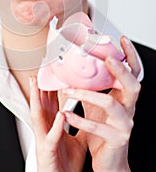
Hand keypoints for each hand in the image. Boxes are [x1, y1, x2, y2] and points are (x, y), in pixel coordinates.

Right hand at [29, 76, 86, 171]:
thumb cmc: (66, 165)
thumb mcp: (75, 141)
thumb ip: (78, 126)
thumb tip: (88, 114)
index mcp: (52, 127)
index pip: (50, 102)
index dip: (49, 86)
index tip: (51, 71)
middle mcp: (46, 130)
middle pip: (40, 103)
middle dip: (38, 86)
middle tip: (39, 69)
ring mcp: (44, 140)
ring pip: (37, 116)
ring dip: (36, 99)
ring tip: (37, 84)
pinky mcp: (47, 153)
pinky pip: (51, 138)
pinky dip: (55, 126)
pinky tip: (59, 116)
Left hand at [62, 36, 140, 171]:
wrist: (108, 160)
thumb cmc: (102, 129)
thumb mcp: (96, 104)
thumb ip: (92, 86)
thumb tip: (75, 66)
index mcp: (123, 97)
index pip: (133, 73)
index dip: (130, 56)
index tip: (122, 40)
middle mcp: (128, 109)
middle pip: (133, 86)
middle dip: (121, 70)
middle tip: (109, 58)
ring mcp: (124, 125)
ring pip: (111, 104)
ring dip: (88, 94)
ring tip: (69, 89)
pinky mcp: (116, 140)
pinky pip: (99, 128)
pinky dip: (81, 120)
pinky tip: (66, 114)